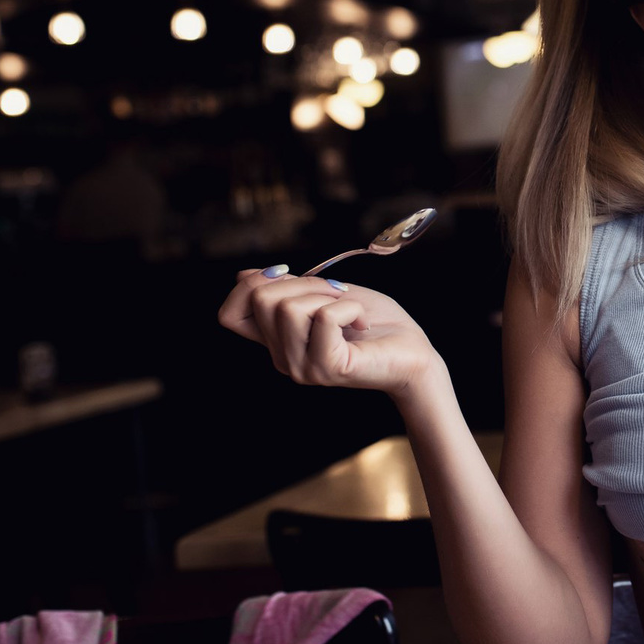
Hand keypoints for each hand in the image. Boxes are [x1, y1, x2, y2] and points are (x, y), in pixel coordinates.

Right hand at [217, 266, 441, 398]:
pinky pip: (325, 317)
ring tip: (352, 312)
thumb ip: (289, 289)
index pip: (228, 316)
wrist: (415, 354)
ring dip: (328, 296)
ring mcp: (303, 367)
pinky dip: (350, 307)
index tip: (288, 276)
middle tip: (337, 296)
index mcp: (277, 342)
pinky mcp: (328, 368)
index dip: (249, 286)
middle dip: (304, 282)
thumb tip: (245, 274)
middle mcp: (283, 359)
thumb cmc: (376, 325)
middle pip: (261, 299)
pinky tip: (362, 324)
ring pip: (289, 307)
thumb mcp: (326, 296)